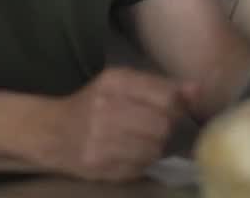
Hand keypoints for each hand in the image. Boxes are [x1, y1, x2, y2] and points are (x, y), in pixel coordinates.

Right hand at [41, 67, 194, 180]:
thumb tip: (198, 91)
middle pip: (163, 126)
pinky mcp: (100, 166)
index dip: (175, 107)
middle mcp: (106, 109)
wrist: (52, 132)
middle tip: (152, 127)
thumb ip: (161, 86)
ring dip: (153, 147)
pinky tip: (127, 153)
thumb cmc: (93, 104)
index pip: (165, 97)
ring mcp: (101, 141)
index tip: (169, 109)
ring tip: (139, 140)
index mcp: (114, 82)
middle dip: (163, 128)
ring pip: (154, 149)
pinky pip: (140, 167)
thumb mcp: (123, 84)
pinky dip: (140, 162)